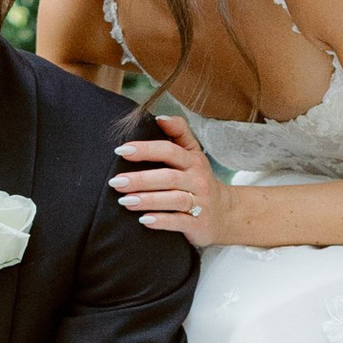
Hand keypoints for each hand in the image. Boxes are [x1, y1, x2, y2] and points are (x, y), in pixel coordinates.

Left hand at [111, 112, 227, 244]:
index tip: (121, 151)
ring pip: (173, 200)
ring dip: (148, 200)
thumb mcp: (194, 154)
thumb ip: (178, 133)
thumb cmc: (199, 180)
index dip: (146, 149)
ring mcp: (200, 204)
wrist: (226, 213)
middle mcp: (198, 181)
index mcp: (193, 161)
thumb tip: (159, 117)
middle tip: (116, 182)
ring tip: (124, 201)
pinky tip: (144, 220)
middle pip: (168, 177)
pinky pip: (179, 222)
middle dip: (141, 179)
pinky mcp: (199, 224)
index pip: (169, 151)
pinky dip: (162, 221)